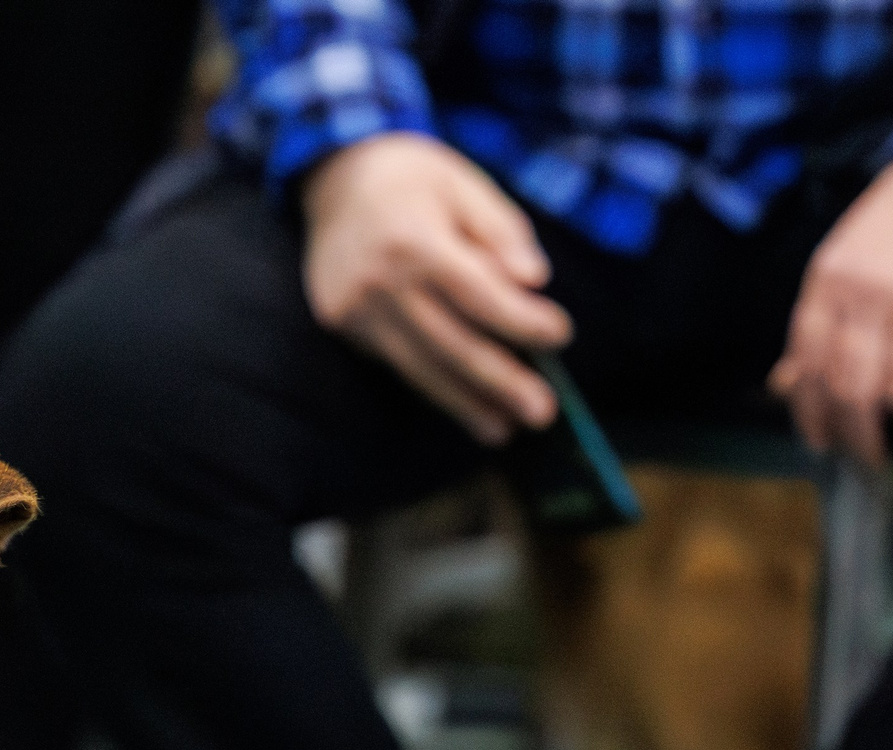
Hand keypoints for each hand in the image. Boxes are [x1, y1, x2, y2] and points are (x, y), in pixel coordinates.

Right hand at [302, 132, 574, 442]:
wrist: (332, 177)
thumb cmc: (413, 177)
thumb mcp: (466, 184)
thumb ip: (502, 232)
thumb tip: (535, 281)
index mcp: (415, 240)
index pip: (477, 294)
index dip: (520, 320)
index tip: (560, 336)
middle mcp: (380, 281)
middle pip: (449, 343)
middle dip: (499, 381)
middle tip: (540, 412)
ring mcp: (354, 308)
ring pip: (418, 366)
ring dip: (465, 402)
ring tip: (503, 429)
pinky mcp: (340, 324)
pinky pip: (395, 361)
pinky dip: (432, 384)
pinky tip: (463, 404)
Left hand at [771, 158, 892, 467]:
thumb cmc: (888, 234)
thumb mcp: (837, 267)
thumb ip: (814, 327)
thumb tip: (783, 386)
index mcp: (828, 285)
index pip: (808, 365)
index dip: (811, 413)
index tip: (819, 442)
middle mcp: (870, 295)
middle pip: (851, 388)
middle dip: (855, 432)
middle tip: (864, 455)